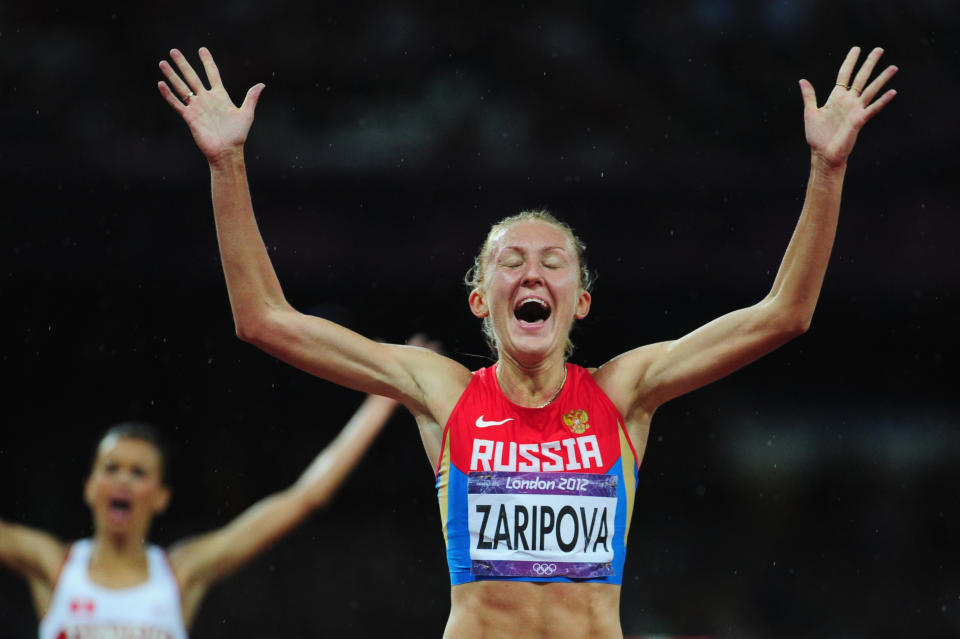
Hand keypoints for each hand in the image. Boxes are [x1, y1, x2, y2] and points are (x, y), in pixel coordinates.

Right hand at [157, 47, 264, 162]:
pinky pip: (177, 103)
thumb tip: (262, 84)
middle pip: (192, 77)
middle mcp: (206, 99)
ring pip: (182, 87)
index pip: (212, 74)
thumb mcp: (246, 114)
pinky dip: (169, 95)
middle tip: (173, 51)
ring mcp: (197, 107)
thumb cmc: (238, 135)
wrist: (227, 151)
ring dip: (172, 75)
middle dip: (183, 64)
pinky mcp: (189, 117)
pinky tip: (161, 84)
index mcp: (220, 96)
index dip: (207, 62)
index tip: (202, 49)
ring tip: (162, 62)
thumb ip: (251, 98)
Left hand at [799, 46, 897, 168]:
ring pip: (871, 90)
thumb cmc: (817, 136)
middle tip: (879, 49)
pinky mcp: (859, 120)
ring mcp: (855, 110)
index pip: (845, 74)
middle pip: (861, 78)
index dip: (850, 61)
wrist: (823, 154)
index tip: (857, 49)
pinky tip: (892, 92)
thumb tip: (802, 80)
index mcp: (836, 97)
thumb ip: (809, 96)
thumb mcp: (810, 113)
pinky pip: (872, 108)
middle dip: (869, 63)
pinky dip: (882, 101)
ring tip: (893, 67)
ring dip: (882, 79)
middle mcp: (848, 101)